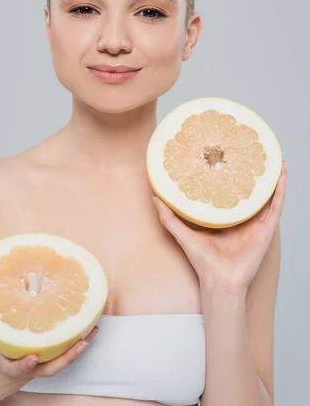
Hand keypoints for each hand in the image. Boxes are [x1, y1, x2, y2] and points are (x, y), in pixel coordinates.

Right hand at [0, 324, 98, 402]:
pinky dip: (73, 346)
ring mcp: (34, 370)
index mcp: (4, 365)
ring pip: (58, 364)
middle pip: (48, 369)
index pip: (14, 368)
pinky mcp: (41, 366)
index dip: (23, 365)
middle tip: (82, 342)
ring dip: (76, 350)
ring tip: (93, 332)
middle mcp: (23, 370)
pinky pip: (59, 358)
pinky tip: (87, 331)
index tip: (32, 357)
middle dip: (67, 357)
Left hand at [152, 161, 287, 293]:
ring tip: (275, 160)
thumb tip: (155, 197)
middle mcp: (243, 220)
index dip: (232, 176)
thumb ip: (168, 217)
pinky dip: (280, 192)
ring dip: (272, 179)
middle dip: (254, 174)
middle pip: (251, 192)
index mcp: (227, 219)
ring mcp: (256, 225)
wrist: (219, 282)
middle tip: (254, 153)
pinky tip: (281, 177)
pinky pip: (275, 208)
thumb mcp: (183, 233)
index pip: (231, 193)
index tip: (228, 157)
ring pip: (267, 197)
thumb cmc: (203, 262)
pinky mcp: (266, 231)